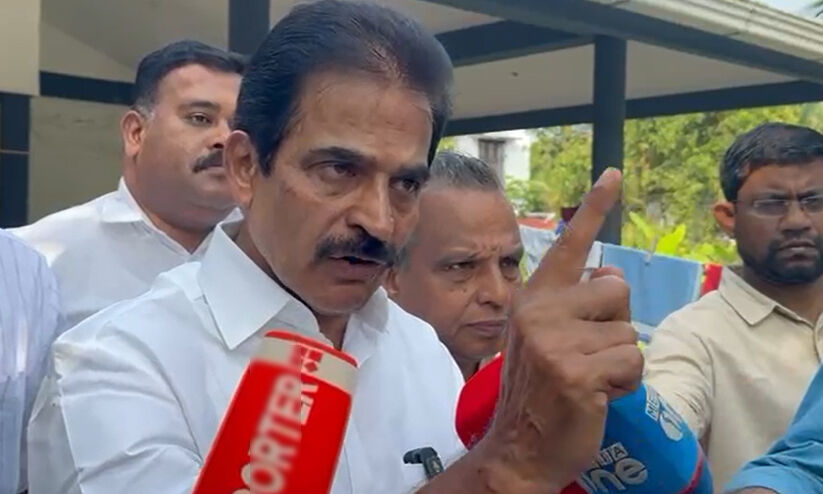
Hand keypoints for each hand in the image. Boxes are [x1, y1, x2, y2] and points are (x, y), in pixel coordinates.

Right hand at [481, 169, 642, 492]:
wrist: (518, 447)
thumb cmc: (539, 391)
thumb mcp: (545, 338)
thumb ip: (572, 303)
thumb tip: (610, 273)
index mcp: (532, 297)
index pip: (567, 245)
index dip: (594, 208)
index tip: (614, 174)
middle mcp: (539, 310)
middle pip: (616, 288)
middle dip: (615, 323)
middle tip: (588, 353)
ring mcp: (555, 340)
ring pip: (629, 330)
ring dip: (620, 359)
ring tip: (590, 379)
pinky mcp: (577, 370)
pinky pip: (632, 360)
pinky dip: (626, 383)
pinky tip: (597, 396)